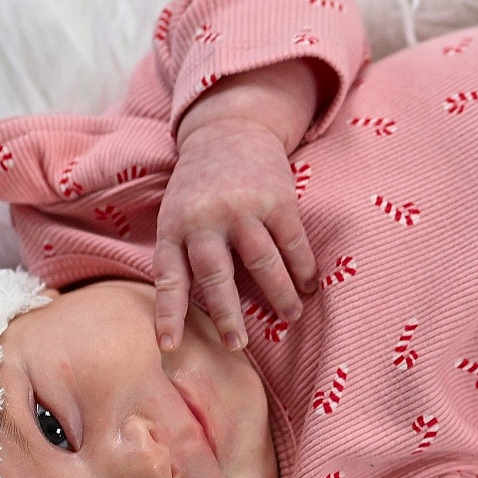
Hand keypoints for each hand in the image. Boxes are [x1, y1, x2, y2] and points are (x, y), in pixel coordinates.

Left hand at [154, 116, 314, 351]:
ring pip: (262, 262)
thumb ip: (184, 256)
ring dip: (279, 295)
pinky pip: (293, 243)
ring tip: (290, 317)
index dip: (169, 315)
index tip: (170, 347)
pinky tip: (309, 286)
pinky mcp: (277, 199)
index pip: (169, 279)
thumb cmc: (199, 188)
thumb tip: (197, 316)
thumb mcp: (177, 216)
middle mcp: (205, 220)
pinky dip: (303, 268)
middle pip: (217, 275)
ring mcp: (243, 209)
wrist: (229, 130)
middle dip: (227, 314)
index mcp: (175, 228)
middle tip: (237, 344)